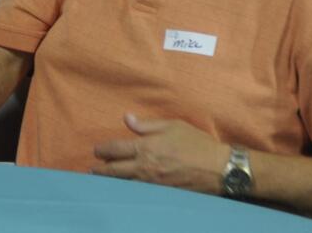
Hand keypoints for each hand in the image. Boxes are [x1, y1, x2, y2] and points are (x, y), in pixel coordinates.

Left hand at [91, 114, 229, 194]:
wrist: (219, 168)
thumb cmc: (196, 143)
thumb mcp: (172, 126)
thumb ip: (147, 125)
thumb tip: (127, 118)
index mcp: (146, 147)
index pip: (115, 150)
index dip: (102, 150)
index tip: (96, 151)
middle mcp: (145, 167)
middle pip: (115, 171)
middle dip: (101, 170)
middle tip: (92, 169)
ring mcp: (153, 183)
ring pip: (125, 184)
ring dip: (112, 182)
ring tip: (102, 181)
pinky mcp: (162, 194)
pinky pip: (139, 193)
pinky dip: (128, 191)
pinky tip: (124, 190)